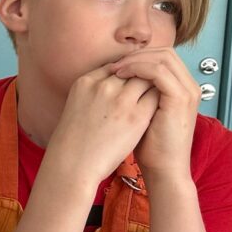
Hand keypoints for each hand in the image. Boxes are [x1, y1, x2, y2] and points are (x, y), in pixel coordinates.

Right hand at [46, 64, 158, 183]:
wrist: (72, 164)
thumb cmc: (72, 140)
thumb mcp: (75, 106)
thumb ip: (92, 93)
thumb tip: (112, 86)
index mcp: (85, 81)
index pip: (114, 66)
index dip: (125, 73)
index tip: (130, 82)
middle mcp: (103, 86)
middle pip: (132, 68)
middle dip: (141, 76)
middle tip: (148, 86)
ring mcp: (121, 100)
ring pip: (146, 79)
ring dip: (152, 86)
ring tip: (156, 96)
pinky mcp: (136, 116)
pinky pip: (155, 97)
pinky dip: (159, 99)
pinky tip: (158, 108)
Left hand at [110, 48, 199, 180]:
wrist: (163, 169)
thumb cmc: (148, 145)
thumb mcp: (142, 113)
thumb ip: (136, 94)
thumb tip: (113, 77)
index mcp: (181, 88)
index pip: (161, 57)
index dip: (137, 56)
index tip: (114, 64)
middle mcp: (188, 86)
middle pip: (164, 52)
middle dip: (136, 54)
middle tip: (114, 64)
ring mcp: (187, 91)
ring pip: (162, 57)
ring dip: (135, 60)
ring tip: (115, 70)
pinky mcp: (180, 99)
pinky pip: (159, 71)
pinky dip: (138, 69)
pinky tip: (121, 76)